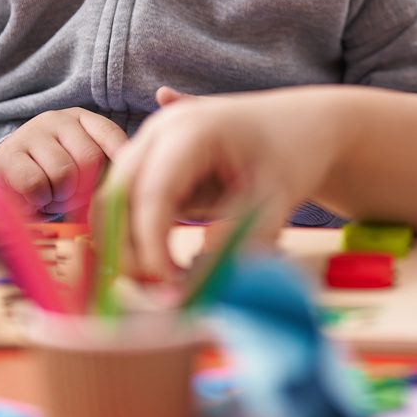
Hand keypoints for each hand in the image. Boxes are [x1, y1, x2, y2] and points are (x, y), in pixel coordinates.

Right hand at [0, 107, 130, 213]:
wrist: (4, 173)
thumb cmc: (52, 173)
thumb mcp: (80, 163)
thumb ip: (103, 167)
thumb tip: (125, 184)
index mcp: (81, 119)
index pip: (109, 134)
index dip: (119, 162)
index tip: (120, 184)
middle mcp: (57, 119)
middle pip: (89, 159)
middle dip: (85, 189)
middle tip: (72, 198)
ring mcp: (31, 134)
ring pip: (64, 174)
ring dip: (61, 197)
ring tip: (52, 195)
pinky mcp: (8, 156)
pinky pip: (37, 185)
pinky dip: (40, 200)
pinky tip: (36, 197)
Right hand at [114, 88, 337, 282]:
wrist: (302, 125)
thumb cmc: (292, 155)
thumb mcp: (275, 199)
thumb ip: (240, 240)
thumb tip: (196, 279)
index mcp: (192, 131)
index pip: (152, 195)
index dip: (152, 246)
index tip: (172, 285)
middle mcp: (161, 131)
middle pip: (117, 194)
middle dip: (126, 248)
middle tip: (158, 291)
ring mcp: (152, 144)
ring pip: (115, 200)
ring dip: (126, 244)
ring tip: (164, 283)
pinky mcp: (153, 163)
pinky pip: (128, 201)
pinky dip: (133, 234)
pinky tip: (160, 266)